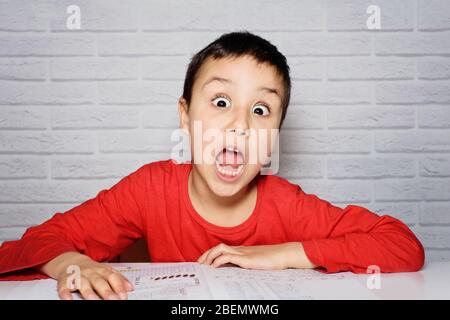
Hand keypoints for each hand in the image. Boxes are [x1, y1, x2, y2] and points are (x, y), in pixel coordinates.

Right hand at [36, 252, 133, 299]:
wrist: (70, 261)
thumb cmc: (92, 270)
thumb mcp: (106, 271)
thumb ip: (118, 279)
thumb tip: (130, 288)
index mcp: (102, 270)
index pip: (112, 277)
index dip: (118, 286)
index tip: (124, 296)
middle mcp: (90, 272)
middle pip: (99, 281)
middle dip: (106, 291)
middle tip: (114, 300)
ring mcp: (78, 276)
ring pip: (83, 284)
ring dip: (88, 292)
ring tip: (94, 300)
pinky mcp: (65, 281)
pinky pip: (64, 287)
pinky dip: (65, 293)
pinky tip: (68, 299)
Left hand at [197, 242, 316, 269]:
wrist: (282, 255)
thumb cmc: (271, 259)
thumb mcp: (255, 262)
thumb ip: (245, 263)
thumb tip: (236, 269)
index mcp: (241, 250)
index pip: (221, 248)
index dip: (210, 253)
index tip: (203, 261)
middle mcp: (239, 249)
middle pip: (218, 247)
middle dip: (206, 254)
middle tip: (199, 263)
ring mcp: (242, 253)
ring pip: (220, 248)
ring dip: (209, 256)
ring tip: (204, 264)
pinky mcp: (245, 258)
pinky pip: (228, 256)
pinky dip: (218, 260)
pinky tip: (214, 266)